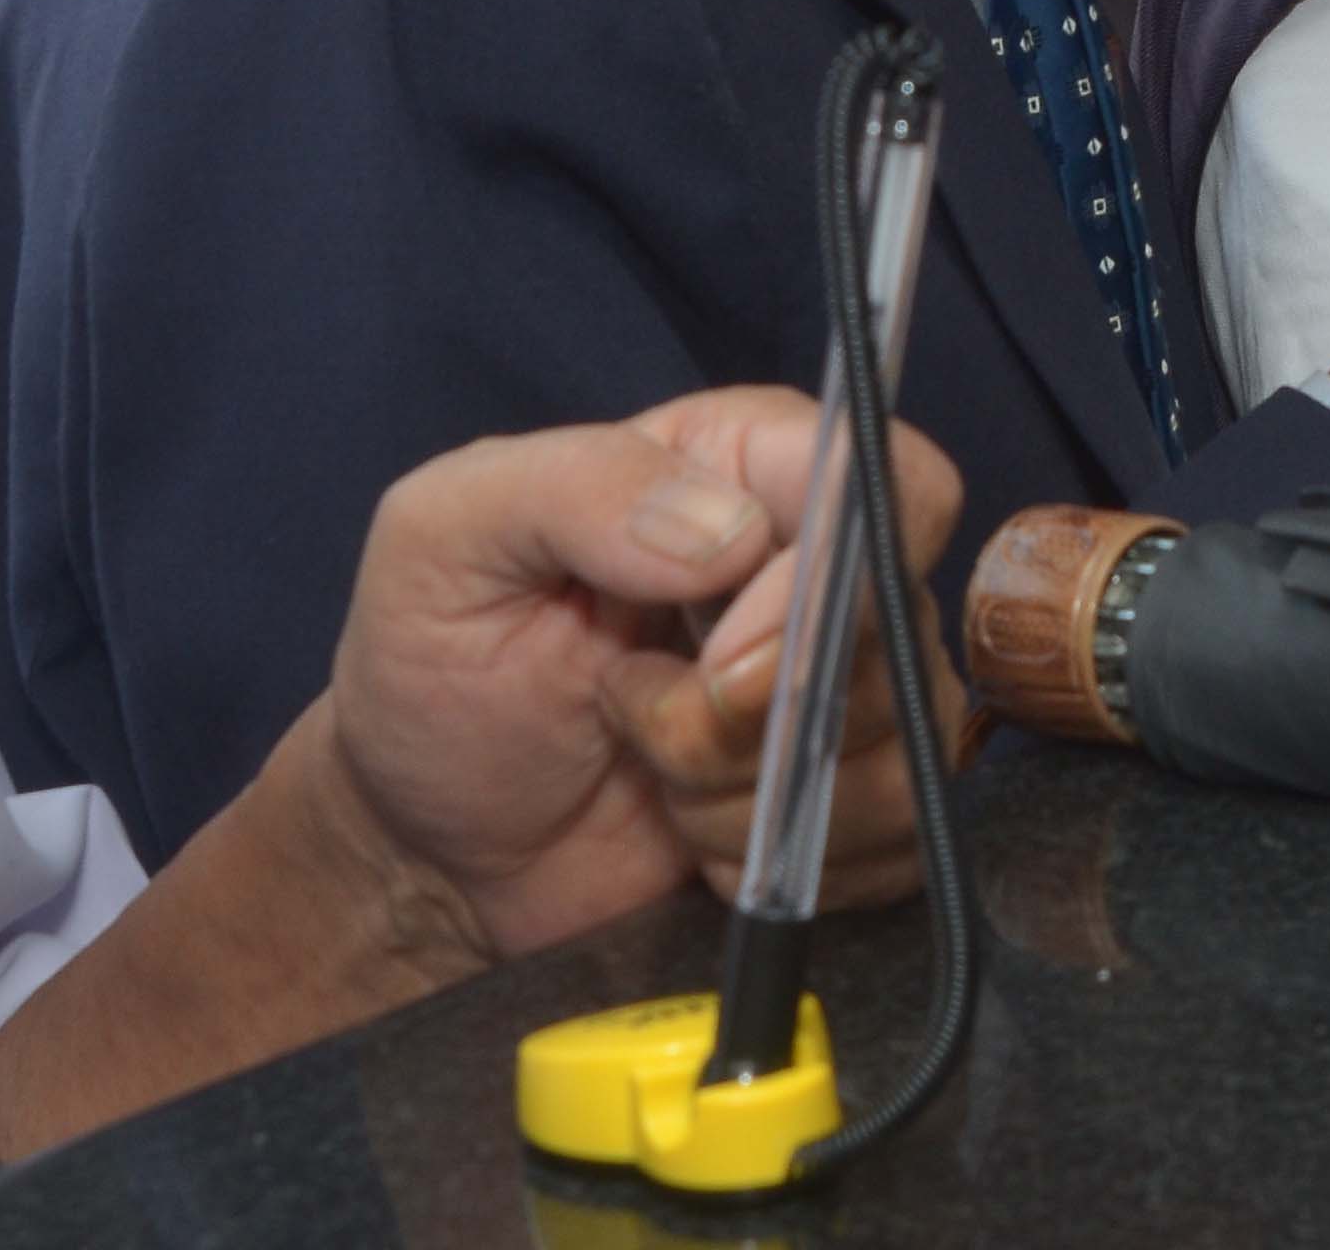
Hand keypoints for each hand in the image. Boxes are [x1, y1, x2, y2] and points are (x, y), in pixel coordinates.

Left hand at [306, 388, 967, 971]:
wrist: (435, 846)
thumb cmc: (434, 673)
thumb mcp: (443, 539)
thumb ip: (575, 487)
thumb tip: (730, 534)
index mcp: (743, 464)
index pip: (893, 481)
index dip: (830, 580)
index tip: (720, 663)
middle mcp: (823, 565)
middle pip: (889, 636)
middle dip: (743, 721)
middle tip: (628, 723)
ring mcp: (854, 688)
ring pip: (894, 755)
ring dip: (743, 801)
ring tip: (648, 777)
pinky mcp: (861, 800)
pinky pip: (892, 845)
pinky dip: (775, 864)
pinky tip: (692, 838)